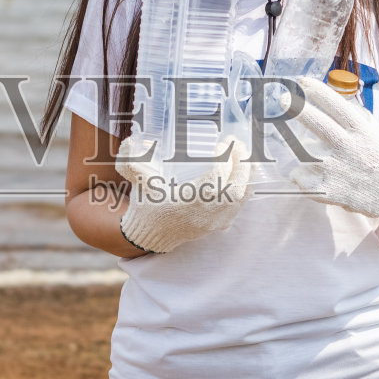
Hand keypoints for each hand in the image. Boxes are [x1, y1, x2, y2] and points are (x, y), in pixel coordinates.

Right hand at [115, 136, 251, 253]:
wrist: (149, 237)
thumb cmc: (146, 207)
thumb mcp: (139, 183)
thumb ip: (131, 161)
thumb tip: (131, 141)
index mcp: (188, 203)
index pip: (216, 178)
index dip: (224, 158)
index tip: (223, 143)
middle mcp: (206, 214)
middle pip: (236, 186)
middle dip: (241, 163)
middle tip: (238, 144)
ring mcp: (215, 221)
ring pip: (242, 197)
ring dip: (247, 174)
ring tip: (247, 156)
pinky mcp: (219, 225)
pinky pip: (240, 205)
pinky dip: (246, 188)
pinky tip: (246, 174)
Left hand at [289, 76, 378, 225]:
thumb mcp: (377, 133)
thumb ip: (355, 122)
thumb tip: (332, 106)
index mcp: (362, 129)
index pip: (335, 104)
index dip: (315, 90)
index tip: (301, 81)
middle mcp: (350, 146)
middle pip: (316, 123)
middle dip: (296, 108)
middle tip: (281, 99)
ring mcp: (341, 170)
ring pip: (304, 154)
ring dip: (291, 146)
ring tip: (281, 142)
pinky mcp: (336, 192)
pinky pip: (306, 183)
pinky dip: (298, 177)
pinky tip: (296, 173)